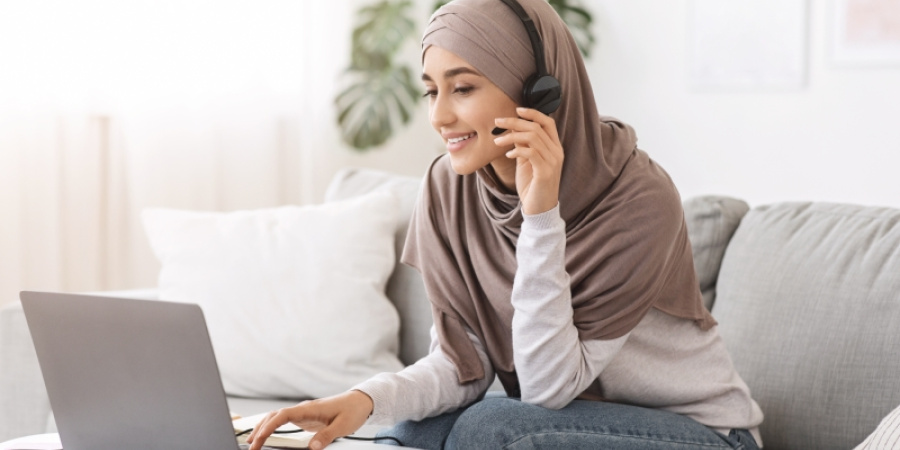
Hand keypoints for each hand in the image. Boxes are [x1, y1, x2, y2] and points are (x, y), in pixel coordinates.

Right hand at [246, 390, 373, 449]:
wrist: (361, 401)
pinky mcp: (306, 418)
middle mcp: (303, 409)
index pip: (282, 415)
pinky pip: (284, 421)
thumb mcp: (343, 426)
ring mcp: (303, 413)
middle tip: (251, 447)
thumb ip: (326, 436)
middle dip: (260, 430)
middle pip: (274, 416)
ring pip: (276, 417)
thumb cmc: (353, 410)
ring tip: (252, 442)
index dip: (268, 427)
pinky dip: (272, 427)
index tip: (259, 439)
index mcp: (309, 408)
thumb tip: (312, 448)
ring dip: (263, 427)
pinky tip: (267, 435)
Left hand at [493, 107, 563, 214]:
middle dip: (515, 122)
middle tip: (497, 122)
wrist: (539, 209)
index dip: (533, 113)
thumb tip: (513, 130)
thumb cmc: (532, 185)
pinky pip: (531, 153)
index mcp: (554, 147)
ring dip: (511, 136)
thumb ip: (523, 145)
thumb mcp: (526, 161)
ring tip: (497, 141)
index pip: (547, 122)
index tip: (516, 110)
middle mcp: (556, 152)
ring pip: (533, 137)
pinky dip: (517, 151)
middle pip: (536, 127)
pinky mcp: (545, 172)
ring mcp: (553, 162)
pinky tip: (508, 155)